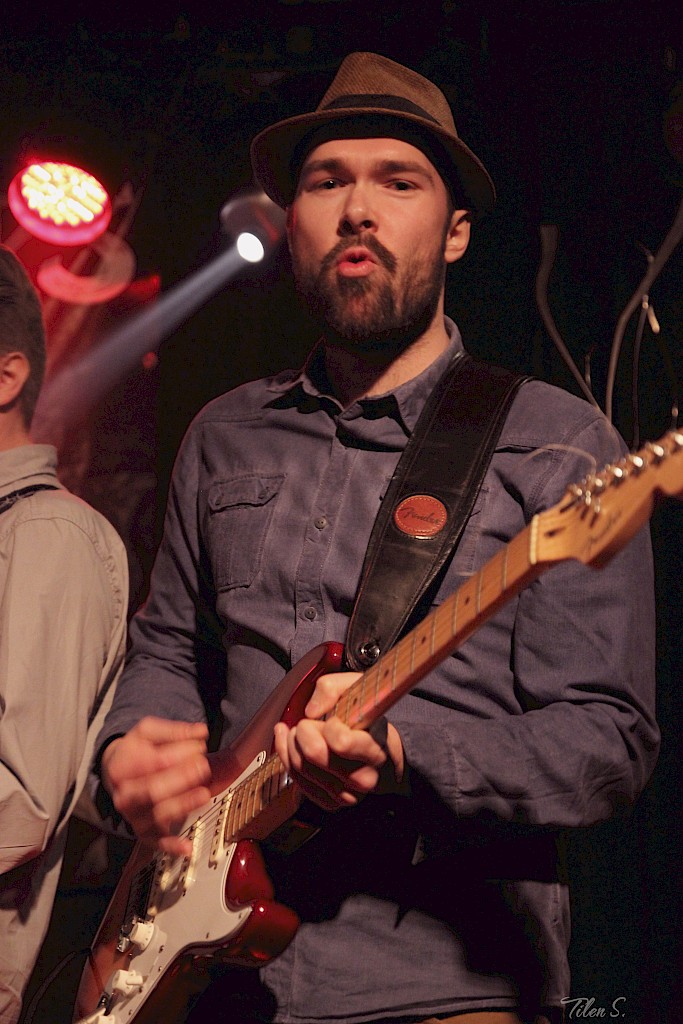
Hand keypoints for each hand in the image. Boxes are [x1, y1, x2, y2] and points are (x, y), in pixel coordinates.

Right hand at [101, 717, 210, 855]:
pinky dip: (172, 846)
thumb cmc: (134, 751)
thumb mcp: (147, 733)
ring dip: (183, 805)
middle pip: (153, 790)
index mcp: (121, 768)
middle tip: (203, 766)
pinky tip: (188, 846)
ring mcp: (134, 815)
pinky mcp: (144, 832)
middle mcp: (124, 795)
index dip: (178, 754)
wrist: (115, 773)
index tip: (199, 746)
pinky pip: (157, 842)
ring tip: (204, 793)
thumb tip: (201, 731)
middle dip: (181, 779)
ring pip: (158, 814)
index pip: (152, 762)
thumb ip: (174, 730)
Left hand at [273, 671, 404, 812]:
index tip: (331, 719)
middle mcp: (364, 779)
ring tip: (299, 731)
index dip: (329, 724)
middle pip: (314, 754)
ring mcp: (348, 795)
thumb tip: (311, 711)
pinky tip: (288, 742)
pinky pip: (296, 781)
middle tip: (306, 723)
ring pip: (301, 767)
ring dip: (291, 743)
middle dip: (302, 731)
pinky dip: (286, 757)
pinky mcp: (331, 803)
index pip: (340, 742)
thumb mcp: (358, 690)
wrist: (382, 756)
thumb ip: (333, 687)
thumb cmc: (367, 721)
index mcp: (376, 751)